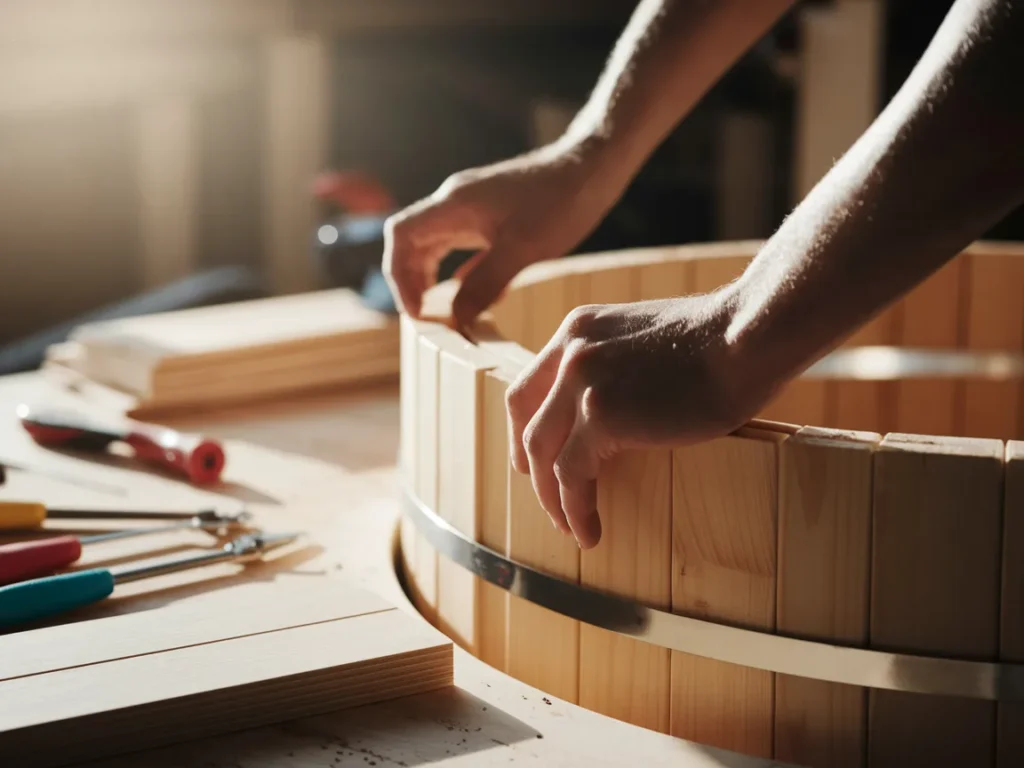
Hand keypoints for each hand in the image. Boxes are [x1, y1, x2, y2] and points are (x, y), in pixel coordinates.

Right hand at [382, 137, 624, 327]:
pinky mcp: (493, 215)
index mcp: (454, 205)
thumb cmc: (561, 202)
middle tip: (429, 319)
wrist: (594, 167)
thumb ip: (484, 284)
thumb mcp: (523, 250)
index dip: (399, 276)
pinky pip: (462, 246)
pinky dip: (460, 273)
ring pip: (436, 245)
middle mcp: (456, 203)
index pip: (400, 236)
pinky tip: (475, 296)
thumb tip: (455, 318)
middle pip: (412, 242)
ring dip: (433, 278)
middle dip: (413, 282)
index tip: (418, 310)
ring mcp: (474, 208)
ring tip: (446, 313)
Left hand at [505, 291, 766, 548]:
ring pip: (543, 454)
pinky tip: (589, 532)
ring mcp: (582, 382)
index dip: (525, 427)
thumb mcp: (646, 338)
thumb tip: (618, 405)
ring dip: (552, 497)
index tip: (534, 458)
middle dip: (531, 466)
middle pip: (525, 419)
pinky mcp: (602, 415)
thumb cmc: (719, 341)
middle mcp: (571, 351)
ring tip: (570, 527)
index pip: (530, 383)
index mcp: (579, 329)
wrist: (747, 337)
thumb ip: (617, 364)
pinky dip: (576, 510)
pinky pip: (573, 476)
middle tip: (547, 497)